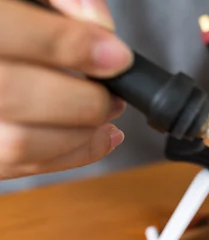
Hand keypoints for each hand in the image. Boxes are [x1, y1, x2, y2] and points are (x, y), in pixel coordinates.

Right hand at [0, 0, 131, 179]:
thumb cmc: (6, 24)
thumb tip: (104, 28)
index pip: (9, 35)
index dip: (71, 46)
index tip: (119, 56)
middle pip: (15, 96)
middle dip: (82, 99)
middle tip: (115, 92)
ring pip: (20, 143)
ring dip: (82, 134)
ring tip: (109, 112)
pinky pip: (22, 167)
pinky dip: (72, 155)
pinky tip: (101, 135)